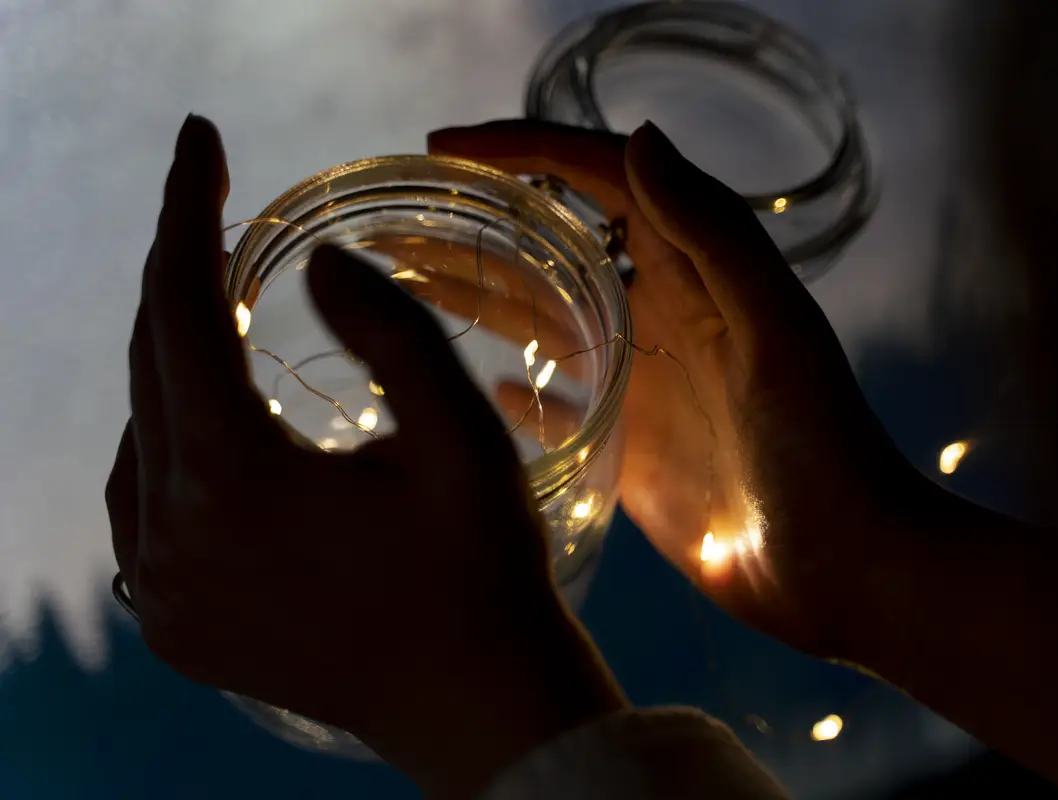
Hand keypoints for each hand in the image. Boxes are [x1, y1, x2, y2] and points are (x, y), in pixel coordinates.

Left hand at [105, 116, 624, 798]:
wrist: (476, 704)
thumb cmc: (483, 570)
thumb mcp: (462, 436)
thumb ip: (393, 332)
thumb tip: (320, 261)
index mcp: (233, 477)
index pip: (182, 305)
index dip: (189, 210)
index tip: (202, 141)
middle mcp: (169, 534)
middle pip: (151, 361)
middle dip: (182, 271)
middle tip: (219, 207)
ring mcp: (161, 589)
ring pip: (141, 429)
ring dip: (176, 357)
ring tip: (226, 308)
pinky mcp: (174, 624)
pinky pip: (141, 502)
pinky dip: (170, 439)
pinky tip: (212, 421)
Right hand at [429, 121, 926, 656]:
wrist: (843, 565)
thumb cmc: (823, 447)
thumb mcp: (776, 329)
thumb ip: (716, 235)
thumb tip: (638, 137)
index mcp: (693, 272)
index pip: (598, 180)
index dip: (523, 150)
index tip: (442, 144)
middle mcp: (657, 315)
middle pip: (552, 245)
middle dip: (476, 219)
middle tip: (393, 213)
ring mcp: (637, 384)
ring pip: (539, 318)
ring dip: (474, 291)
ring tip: (395, 277)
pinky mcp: (625, 449)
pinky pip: (554, 403)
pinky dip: (510, 386)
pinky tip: (463, 378)